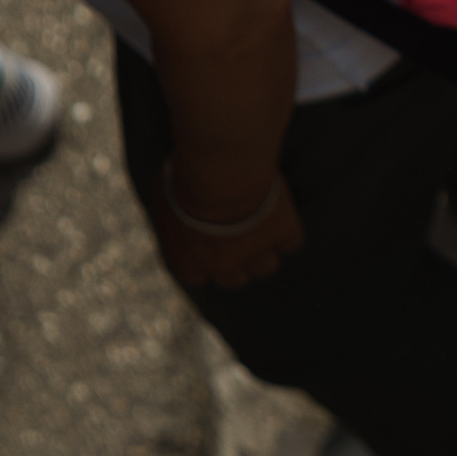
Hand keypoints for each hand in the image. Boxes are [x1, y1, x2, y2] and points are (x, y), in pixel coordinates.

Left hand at [151, 169, 305, 290]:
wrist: (220, 175)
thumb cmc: (184, 181)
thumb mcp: (164, 200)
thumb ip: (173, 216)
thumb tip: (176, 208)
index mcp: (187, 260)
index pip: (198, 277)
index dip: (206, 262)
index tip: (210, 246)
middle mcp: (221, 265)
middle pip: (235, 280)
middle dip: (237, 263)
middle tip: (240, 238)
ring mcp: (255, 253)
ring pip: (266, 268)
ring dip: (265, 252)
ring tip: (264, 229)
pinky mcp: (283, 235)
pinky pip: (291, 243)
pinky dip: (288, 231)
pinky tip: (282, 215)